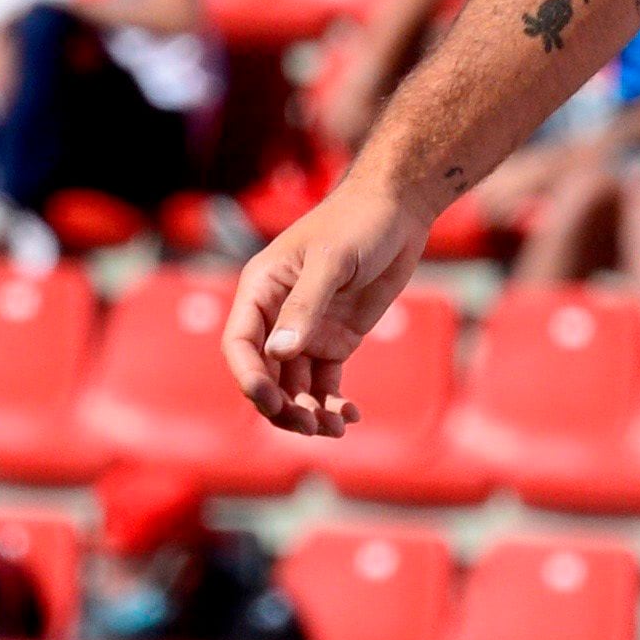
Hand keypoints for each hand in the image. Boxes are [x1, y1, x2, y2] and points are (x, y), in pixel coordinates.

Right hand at [222, 173, 428, 434]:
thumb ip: (305, 306)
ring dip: (307, 411)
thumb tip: (279, 354)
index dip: (249, 377)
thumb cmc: (358, 223)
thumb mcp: (332, 261)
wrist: (398, 210)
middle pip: (265, 373)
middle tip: (308, 424)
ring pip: (295, 385)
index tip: (270, 403)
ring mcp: (306, 330)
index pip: (240, 343)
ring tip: (335, 428)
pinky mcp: (336, 339)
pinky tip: (350, 416)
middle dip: (281, 404)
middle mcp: (277, 314)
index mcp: (261, 289)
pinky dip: (332, 403)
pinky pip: (325, 382)